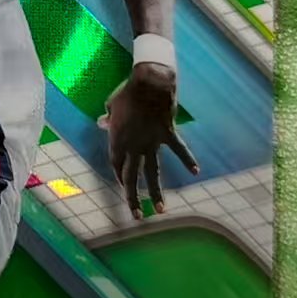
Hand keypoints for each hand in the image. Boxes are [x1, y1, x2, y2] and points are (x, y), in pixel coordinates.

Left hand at [100, 61, 198, 219]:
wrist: (150, 80)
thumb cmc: (128, 90)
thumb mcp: (111, 104)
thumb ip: (108, 118)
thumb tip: (101, 123)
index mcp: (117, 139)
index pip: (116, 164)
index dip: (119, 175)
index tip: (124, 184)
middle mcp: (133, 145)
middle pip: (131, 177)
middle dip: (133, 198)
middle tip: (137, 216)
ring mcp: (151, 141)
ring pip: (154, 172)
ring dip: (157, 193)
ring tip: (161, 211)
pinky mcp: (168, 133)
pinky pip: (179, 150)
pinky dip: (188, 159)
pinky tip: (195, 171)